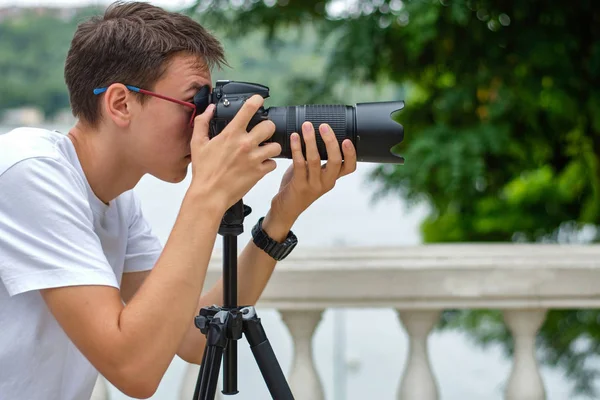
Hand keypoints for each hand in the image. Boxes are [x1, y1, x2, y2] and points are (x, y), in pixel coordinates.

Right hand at [188, 95, 281, 211]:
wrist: (209, 195)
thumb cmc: (203, 171)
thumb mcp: (197, 144)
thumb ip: (202, 122)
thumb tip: (210, 108)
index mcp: (231, 134)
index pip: (249, 109)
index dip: (257, 100)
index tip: (259, 100)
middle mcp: (245, 144)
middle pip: (270, 126)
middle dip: (268, 128)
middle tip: (262, 133)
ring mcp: (254, 158)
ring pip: (276, 146)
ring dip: (271, 147)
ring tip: (264, 150)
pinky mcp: (259, 172)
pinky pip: (273, 164)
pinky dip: (269, 164)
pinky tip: (260, 165)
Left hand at [269, 121, 356, 225]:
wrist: (285, 209)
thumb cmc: (298, 187)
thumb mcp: (311, 173)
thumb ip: (315, 158)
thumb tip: (313, 133)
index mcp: (332, 178)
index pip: (349, 167)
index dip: (351, 154)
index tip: (347, 139)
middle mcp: (326, 182)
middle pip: (335, 161)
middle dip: (330, 141)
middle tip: (324, 126)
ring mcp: (313, 185)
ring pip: (315, 160)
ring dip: (310, 140)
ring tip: (306, 126)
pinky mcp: (299, 186)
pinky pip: (299, 164)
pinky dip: (297, 148)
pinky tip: (294, 138)